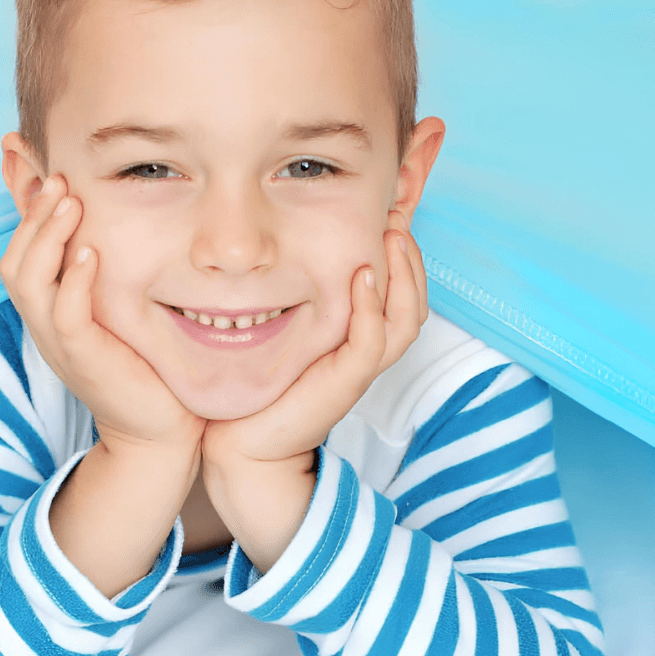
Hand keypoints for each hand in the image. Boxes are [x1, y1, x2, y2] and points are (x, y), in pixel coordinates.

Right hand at [0, 174, 206, 456]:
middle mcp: (45, 321)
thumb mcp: (117, 306)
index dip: (20, 204)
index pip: (21, 247)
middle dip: (33, 213)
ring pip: (28, 281)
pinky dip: (73, 282)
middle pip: (14, 259)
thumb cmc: (142, 362)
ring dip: (46, 237)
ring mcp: (58, 341)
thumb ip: (106, 268)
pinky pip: (65, 316)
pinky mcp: (82, 359)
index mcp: (50, 306)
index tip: (28, 156)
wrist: (157, 428)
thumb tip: (112, 223)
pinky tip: (91, 255)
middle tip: (58, 176)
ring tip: (70, 201)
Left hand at [201, 211, 427, 469]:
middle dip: (410, 257)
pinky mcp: (345, 384)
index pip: (399, 292)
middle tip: (396, 215)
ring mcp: (358, 369)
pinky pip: (372, 343)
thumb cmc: (258, 385)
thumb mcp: (282, 330)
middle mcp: (365, 353)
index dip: (402, 255)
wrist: (241, 443)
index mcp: (357, 339)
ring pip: (405, 319)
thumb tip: (281, 248)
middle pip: (413, 301)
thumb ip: (293, 296)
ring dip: (403, 275)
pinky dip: (372, 308)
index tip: (387, 212)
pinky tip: (362, 277)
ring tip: (392, 235)